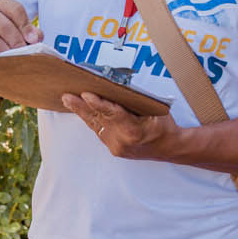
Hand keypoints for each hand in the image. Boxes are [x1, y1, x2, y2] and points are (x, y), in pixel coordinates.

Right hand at [0, 0, 42, 56]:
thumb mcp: (13, 20)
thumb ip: (29, 28)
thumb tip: (35, 38)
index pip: (16, 10)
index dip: (26, 26)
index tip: (33, 40)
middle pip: (5, 27)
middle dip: (18, 43)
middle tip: (25, 53)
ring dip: (8, 54)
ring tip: (15, 58)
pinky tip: (3, 61)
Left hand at [62, 91, 178, 159]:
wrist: (170, 147)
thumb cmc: (164, 125)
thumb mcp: (154, 108)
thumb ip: (133, 101)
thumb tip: (112, 88)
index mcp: (134, 130)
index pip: (112, 114)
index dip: (98, 103)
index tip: (85, 94)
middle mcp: (122, 141)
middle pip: (99, 120)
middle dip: (81, 107)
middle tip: (67, 96)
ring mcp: (117, 147)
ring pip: (96, 126)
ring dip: (82, 112)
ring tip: (69, 100)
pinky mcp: (114, 150)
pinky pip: (100, 131)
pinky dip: (91, 120)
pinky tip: (82, 111)